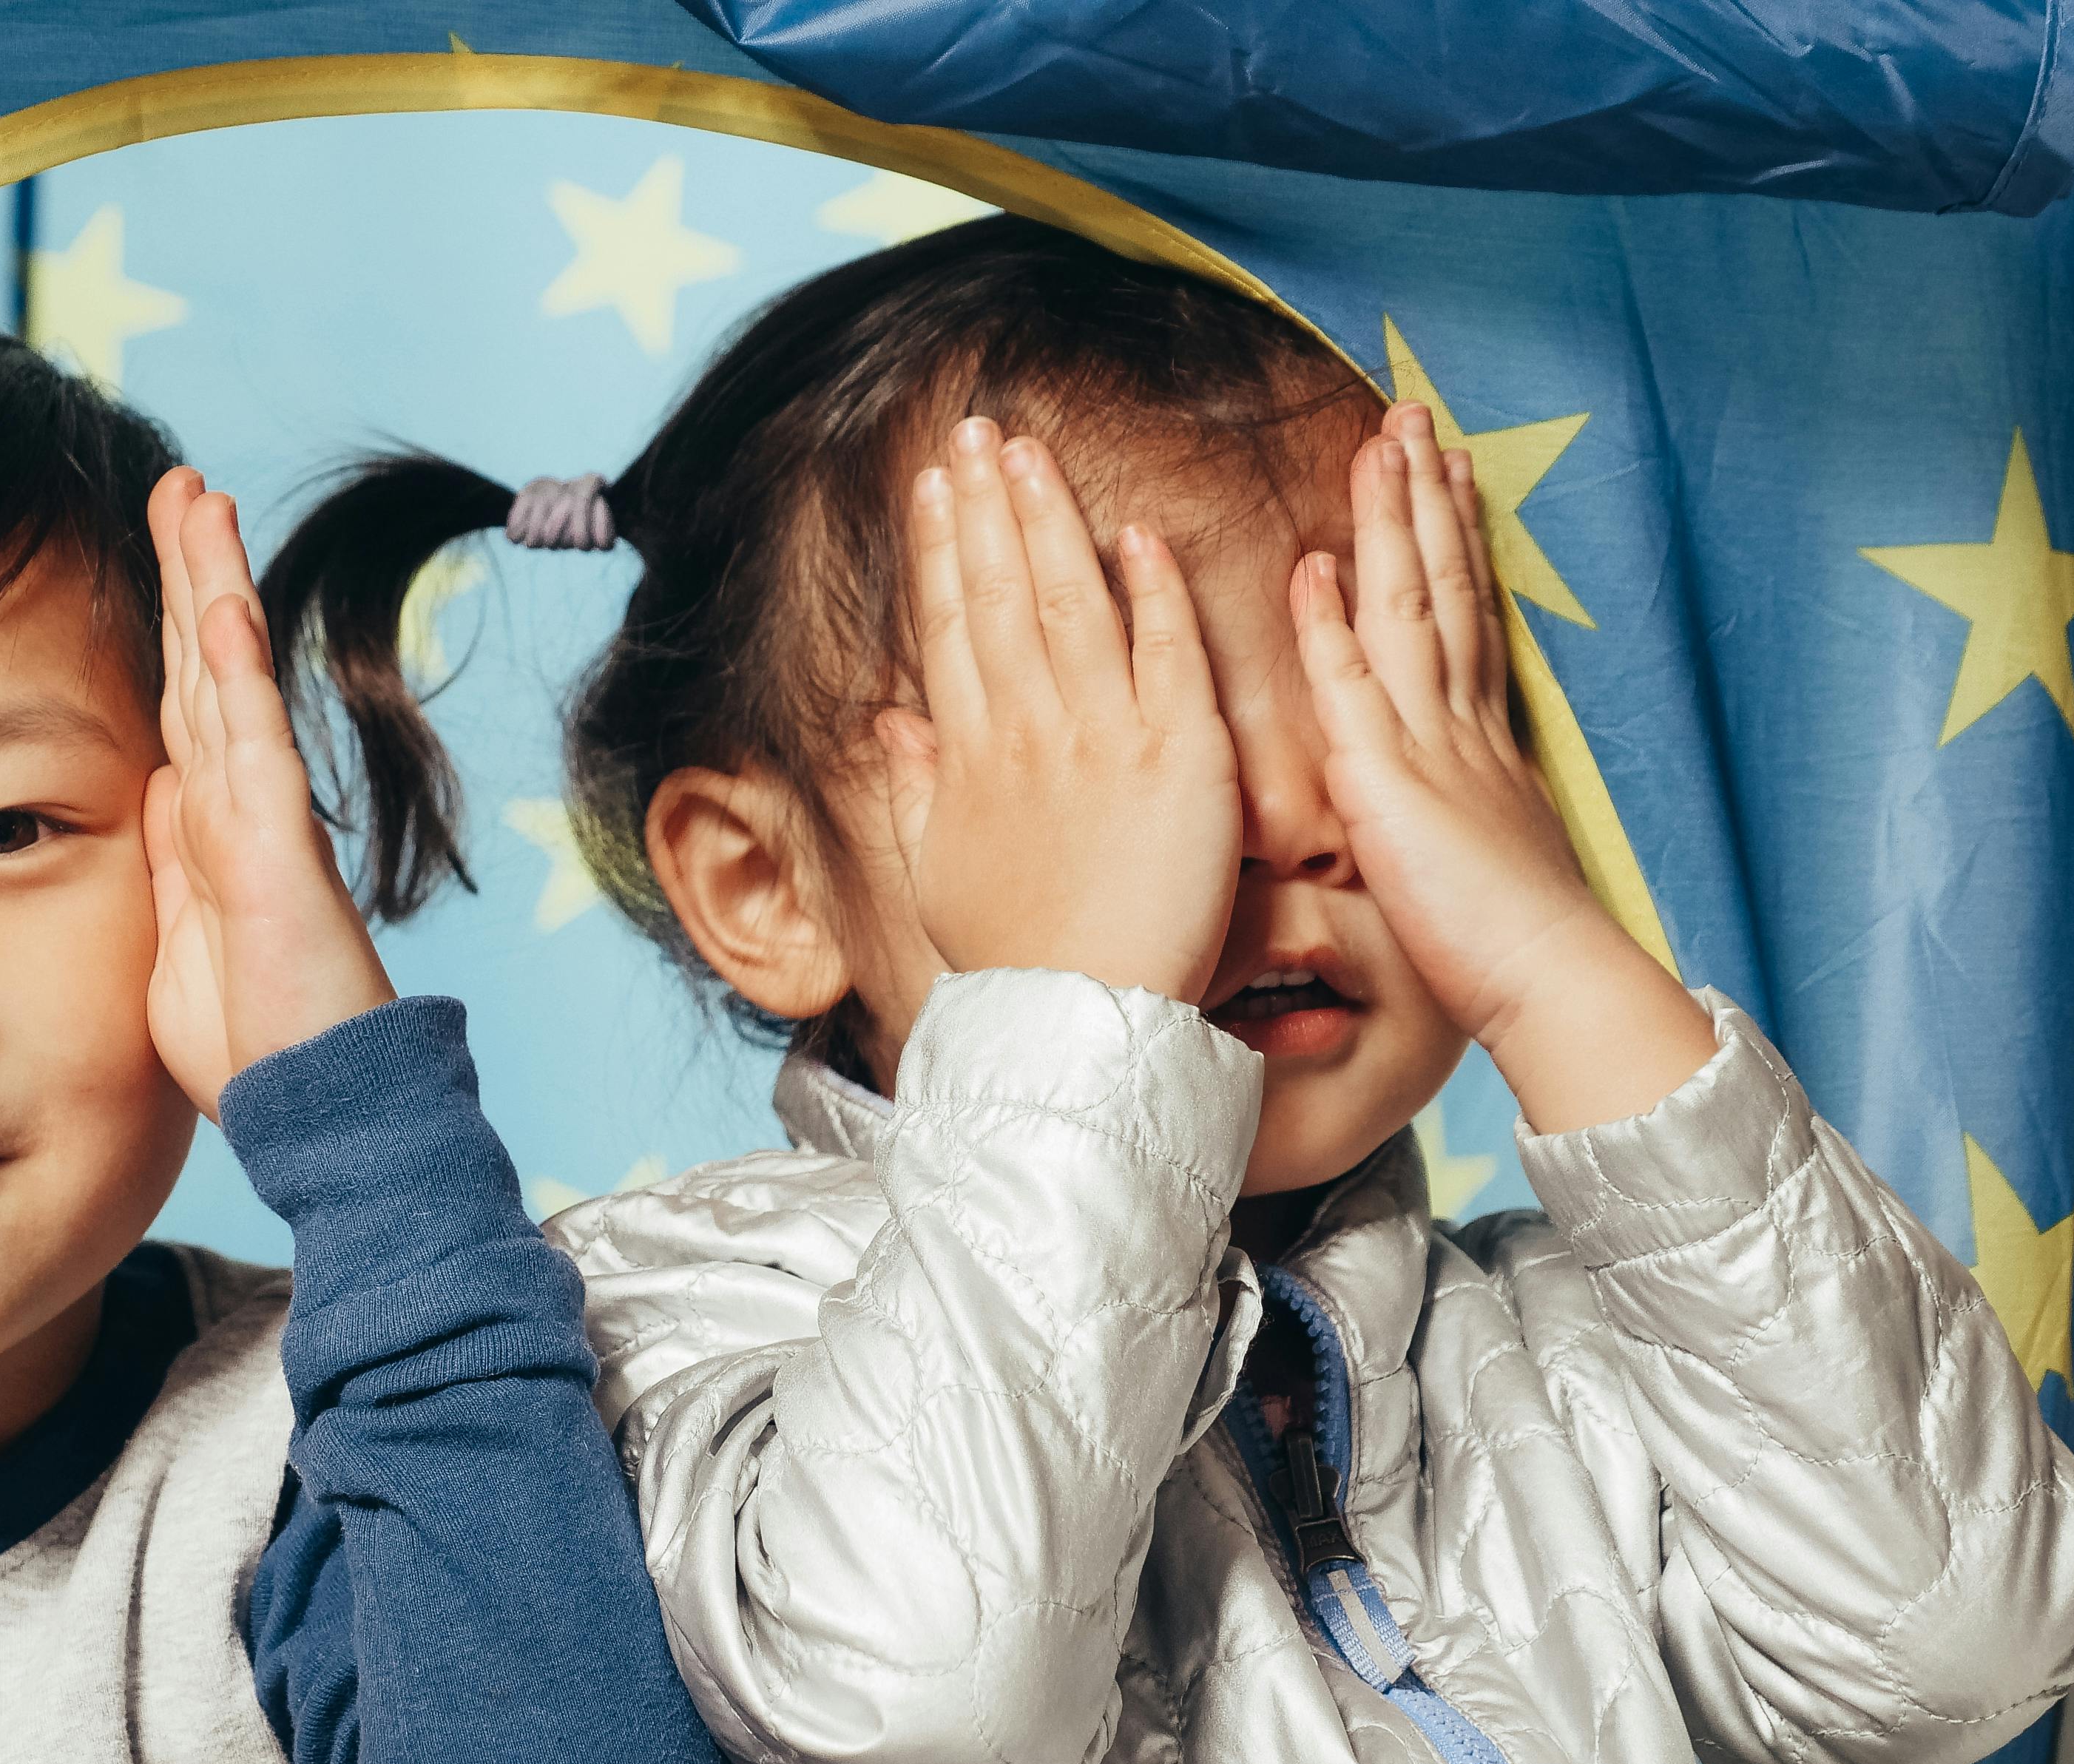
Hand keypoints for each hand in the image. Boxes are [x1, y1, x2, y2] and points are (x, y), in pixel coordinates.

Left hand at [142, 469, 397, 1119]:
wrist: (323, 1111)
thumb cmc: (258, 1048)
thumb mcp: (178, 946)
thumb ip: (173, 866)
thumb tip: (161, 790)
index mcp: (214, 826)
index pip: (187, 701)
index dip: (174, 623)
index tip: (167, 546)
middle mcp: (243, 807)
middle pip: (209, 663)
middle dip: (193, 569)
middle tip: (180, 483)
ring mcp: (265, 821)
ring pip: (230, 679)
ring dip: (213, 586)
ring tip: (200, 500)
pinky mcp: (280, 851)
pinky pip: (252, 745)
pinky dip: (235, 675)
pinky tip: (222, 609)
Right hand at [879, 418, 1238, 1002]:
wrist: (1078, 1024)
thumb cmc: (1013, 962)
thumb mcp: (937, 875)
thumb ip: (914, 791)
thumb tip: (891, 723)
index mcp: (971, 756)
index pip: (952, 625)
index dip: (943, 546)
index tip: (935, 483)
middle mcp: (1029, 732)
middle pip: (1001, 593)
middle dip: (985, 504)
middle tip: (975, 429)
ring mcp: (1104, 739)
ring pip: (1071, 602)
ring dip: (1049, 518)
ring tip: (1028, 450)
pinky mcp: (1181, 761)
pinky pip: (1168, 656)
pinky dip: (1153, 593)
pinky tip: (1135, 534)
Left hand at [1294, 402, 1709, 1129]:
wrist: (1553, 986)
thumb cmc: (1508, 946)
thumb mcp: (1478, 852)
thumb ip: (1450, 809)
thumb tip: (1439, 798)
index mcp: (1476, 741)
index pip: (1459, 616)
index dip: (1448, 540)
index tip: (1440, 472)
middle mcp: (1458, 726)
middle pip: (1444, 586)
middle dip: (1425, 497)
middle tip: (1414, 417)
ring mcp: (1428, 747)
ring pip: (1408, 609)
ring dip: (1389, 523)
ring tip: (1379, 443)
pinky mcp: (1391, 787)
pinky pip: (1355, 692)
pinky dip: (1333, 627)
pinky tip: (1316, 566)